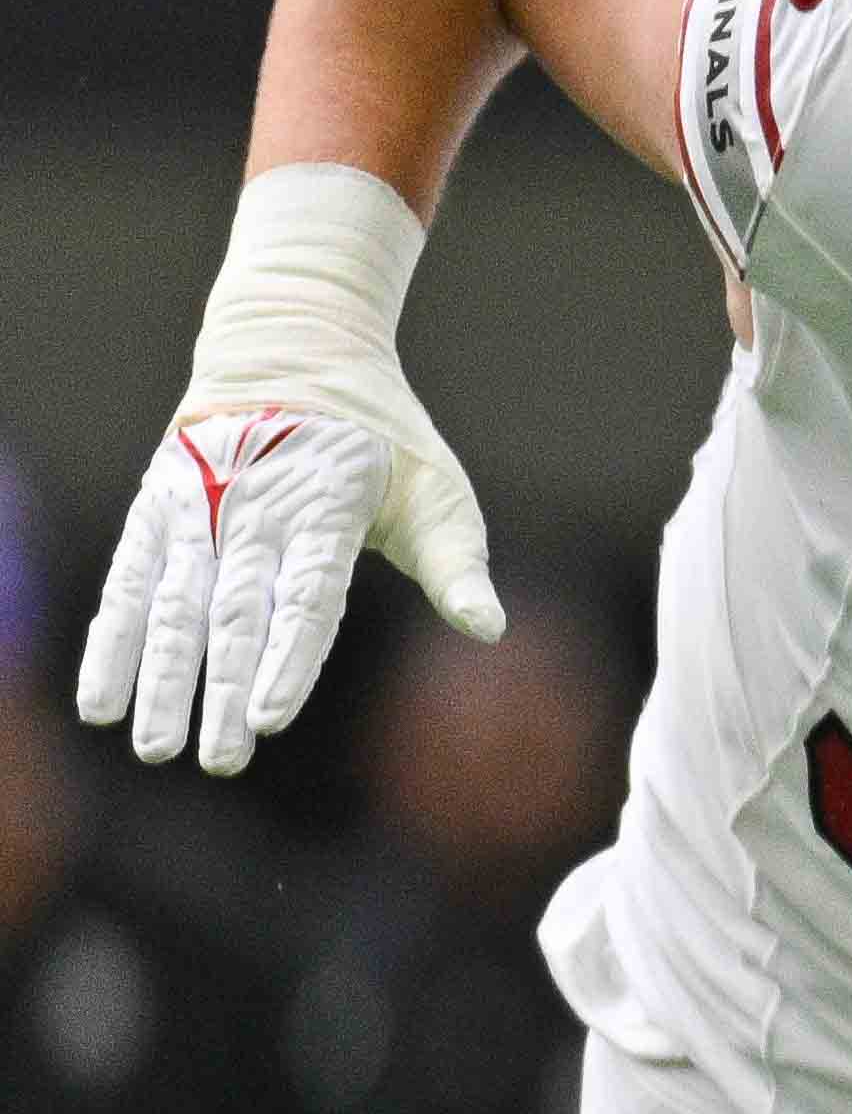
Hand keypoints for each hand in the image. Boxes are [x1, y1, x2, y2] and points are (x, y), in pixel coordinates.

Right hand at [79, 166, 502, 777]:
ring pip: (173, 608)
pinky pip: (128, 586)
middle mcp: (250, 511)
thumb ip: (457, 567)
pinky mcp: (156, 513)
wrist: (296, 351)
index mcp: (324, 506)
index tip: (270, 717)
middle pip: (233, 616)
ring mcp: (195, 512)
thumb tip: (490, 630)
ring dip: (161, 681)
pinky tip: (100, 701)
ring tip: (153, 747)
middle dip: (220, 692)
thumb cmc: (383, 440)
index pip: (305, 597)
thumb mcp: (436, 490)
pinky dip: (112, 643)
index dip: (287, 658)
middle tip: (220, 761)